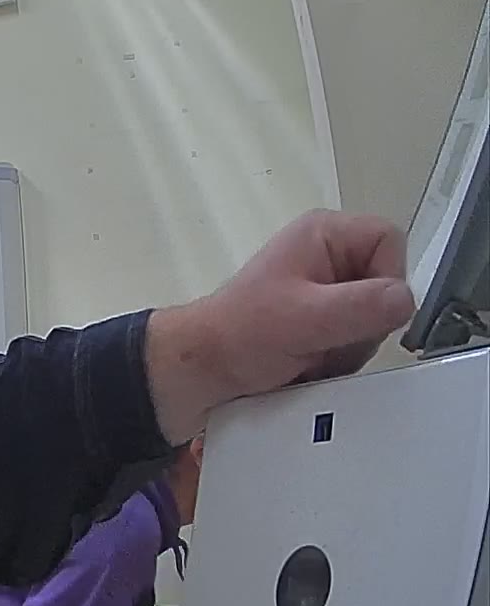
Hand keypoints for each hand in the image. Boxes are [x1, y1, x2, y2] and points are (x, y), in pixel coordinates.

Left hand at [147, 210, 416, 442]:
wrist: (201, 371)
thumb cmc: (238, 334)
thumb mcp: (305, 317)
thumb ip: (361, 306)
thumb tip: (404, 299)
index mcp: (323, 234)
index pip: (390, 241)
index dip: (385, 278)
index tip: (359, 309)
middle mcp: (329, 257)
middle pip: (388, 287)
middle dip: (365, 324)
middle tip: (326, 339)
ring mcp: (327, 291)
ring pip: (377, 320)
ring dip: (350, 347)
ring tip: (312, 353)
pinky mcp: (323, 322)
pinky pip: (359, 342)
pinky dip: (341, 359)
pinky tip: (313, 363)